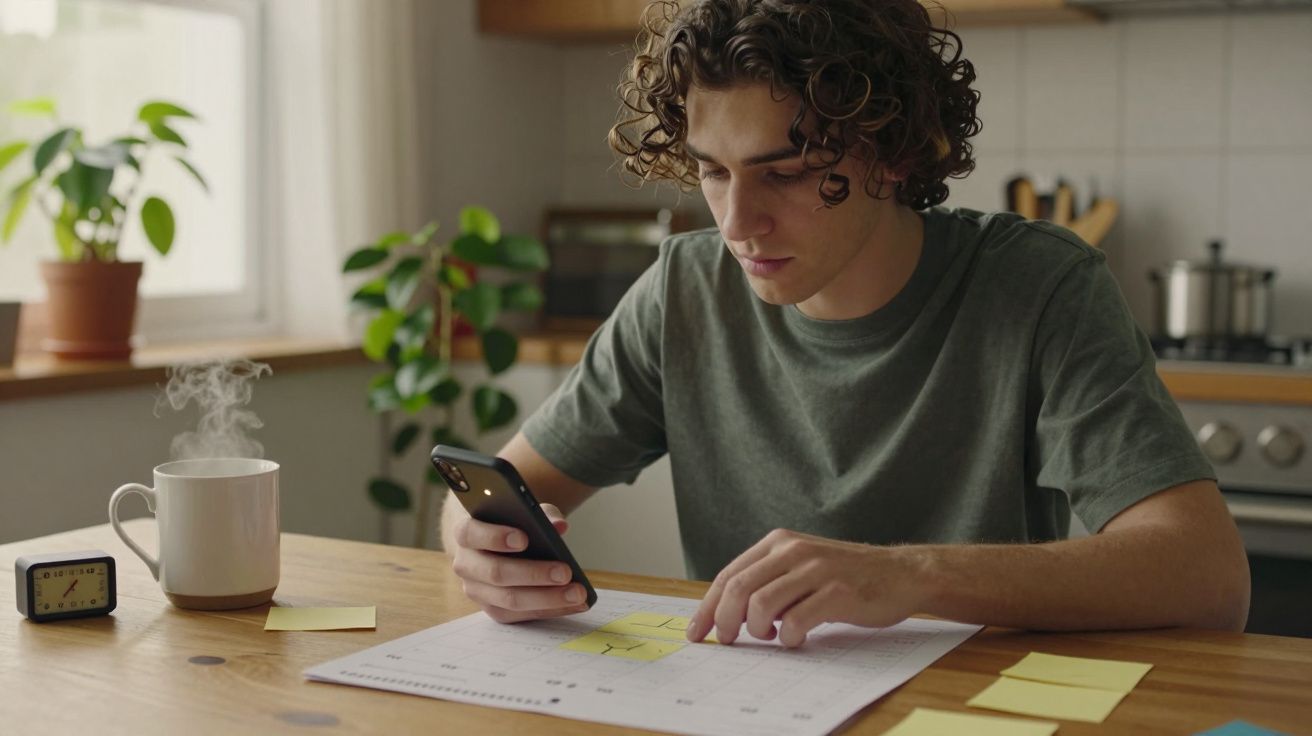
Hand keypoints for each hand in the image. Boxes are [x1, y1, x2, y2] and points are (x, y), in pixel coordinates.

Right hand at [449, 502, 589, 623]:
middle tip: (565, 572)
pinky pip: (522, 615)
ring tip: (577, 593)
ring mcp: (477, 591)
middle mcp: (466, 564)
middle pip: (496, 573)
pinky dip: (552, 609)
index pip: (471, 533)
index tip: (524, 539)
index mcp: (466, 533)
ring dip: (548, 598)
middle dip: (533, 574)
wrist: (492, 544)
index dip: (495, 536)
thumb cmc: (509, 523)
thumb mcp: (523, 510)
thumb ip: (541, 514)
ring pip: (510, 600)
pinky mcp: (493, 609)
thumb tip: (560, 526)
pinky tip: (575, 604)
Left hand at [687, 529, 924, 647]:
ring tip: (771, 636)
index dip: (708, 607)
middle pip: (738, 589)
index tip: (696, 632)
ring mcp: (816, 569)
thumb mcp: (801, 566)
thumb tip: (726, 613)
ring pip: (761, 605)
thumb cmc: (846, 575)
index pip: (729, 575)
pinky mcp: (837, 592)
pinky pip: (795, 621)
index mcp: (779, 542)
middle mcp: (793, 550)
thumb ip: (768, 580)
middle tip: (727, 641)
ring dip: (757, 631)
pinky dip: (788, 638)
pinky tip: (795, 638)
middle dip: (724, 621)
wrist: (900, 573)